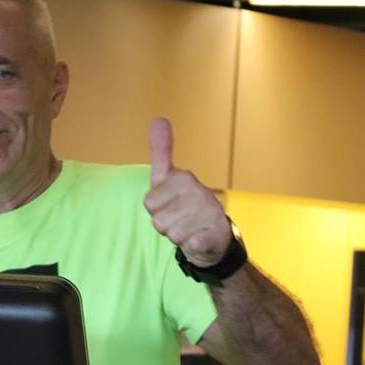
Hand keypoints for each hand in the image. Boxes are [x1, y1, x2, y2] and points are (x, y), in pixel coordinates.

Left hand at [144, 118, 230, 267]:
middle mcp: (199, 192)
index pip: (149, 203)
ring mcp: (209, 213)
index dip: (156, 209)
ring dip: (178, 236)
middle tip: (180, 220)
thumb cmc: (185, 207)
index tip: (169, 205)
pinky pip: (190, 244)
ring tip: (190, 229)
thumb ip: (161, 151)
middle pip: (158, 220)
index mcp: (184, 178)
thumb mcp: (168, 178)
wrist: (214, 238)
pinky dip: (192, 246)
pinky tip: (200, 239)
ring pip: (171, 234)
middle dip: (166, 225)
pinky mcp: (216, 234)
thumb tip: (159, 119)